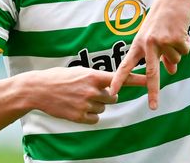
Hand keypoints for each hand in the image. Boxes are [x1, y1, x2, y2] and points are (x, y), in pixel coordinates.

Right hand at [28, 67, 144, 123]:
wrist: (38, 89)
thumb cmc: (59, 78)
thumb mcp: (79, 72)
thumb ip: (96, 78)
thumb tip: (111, 84)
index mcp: (92, 76)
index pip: (119, 78)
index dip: (137, 80)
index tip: (151, 81)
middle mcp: (91, 90)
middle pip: (113, 97)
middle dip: (107, 96)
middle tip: (91, 92)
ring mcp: (85, 104)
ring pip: (103, 108)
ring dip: (96, 105)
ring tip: (79, 98)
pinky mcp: (79, 116)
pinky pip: (95, 118)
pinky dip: (89, 115)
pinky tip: (77, 108)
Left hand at [109, 0, 189, 109]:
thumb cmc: (163, 17)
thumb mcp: (157, 36)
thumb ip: (161, 55)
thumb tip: (171, 71)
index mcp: (138, 43)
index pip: (126, 64)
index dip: (119, 79)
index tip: (111, 91)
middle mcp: (148, 43)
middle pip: (151, 73)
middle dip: (153, 91)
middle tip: (153, 107)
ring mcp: (162, 41)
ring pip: (175, 59)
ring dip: (177, 49)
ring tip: (173, 32)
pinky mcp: (175, 38)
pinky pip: (184, 50)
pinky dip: (185, 42)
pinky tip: (180, 29)